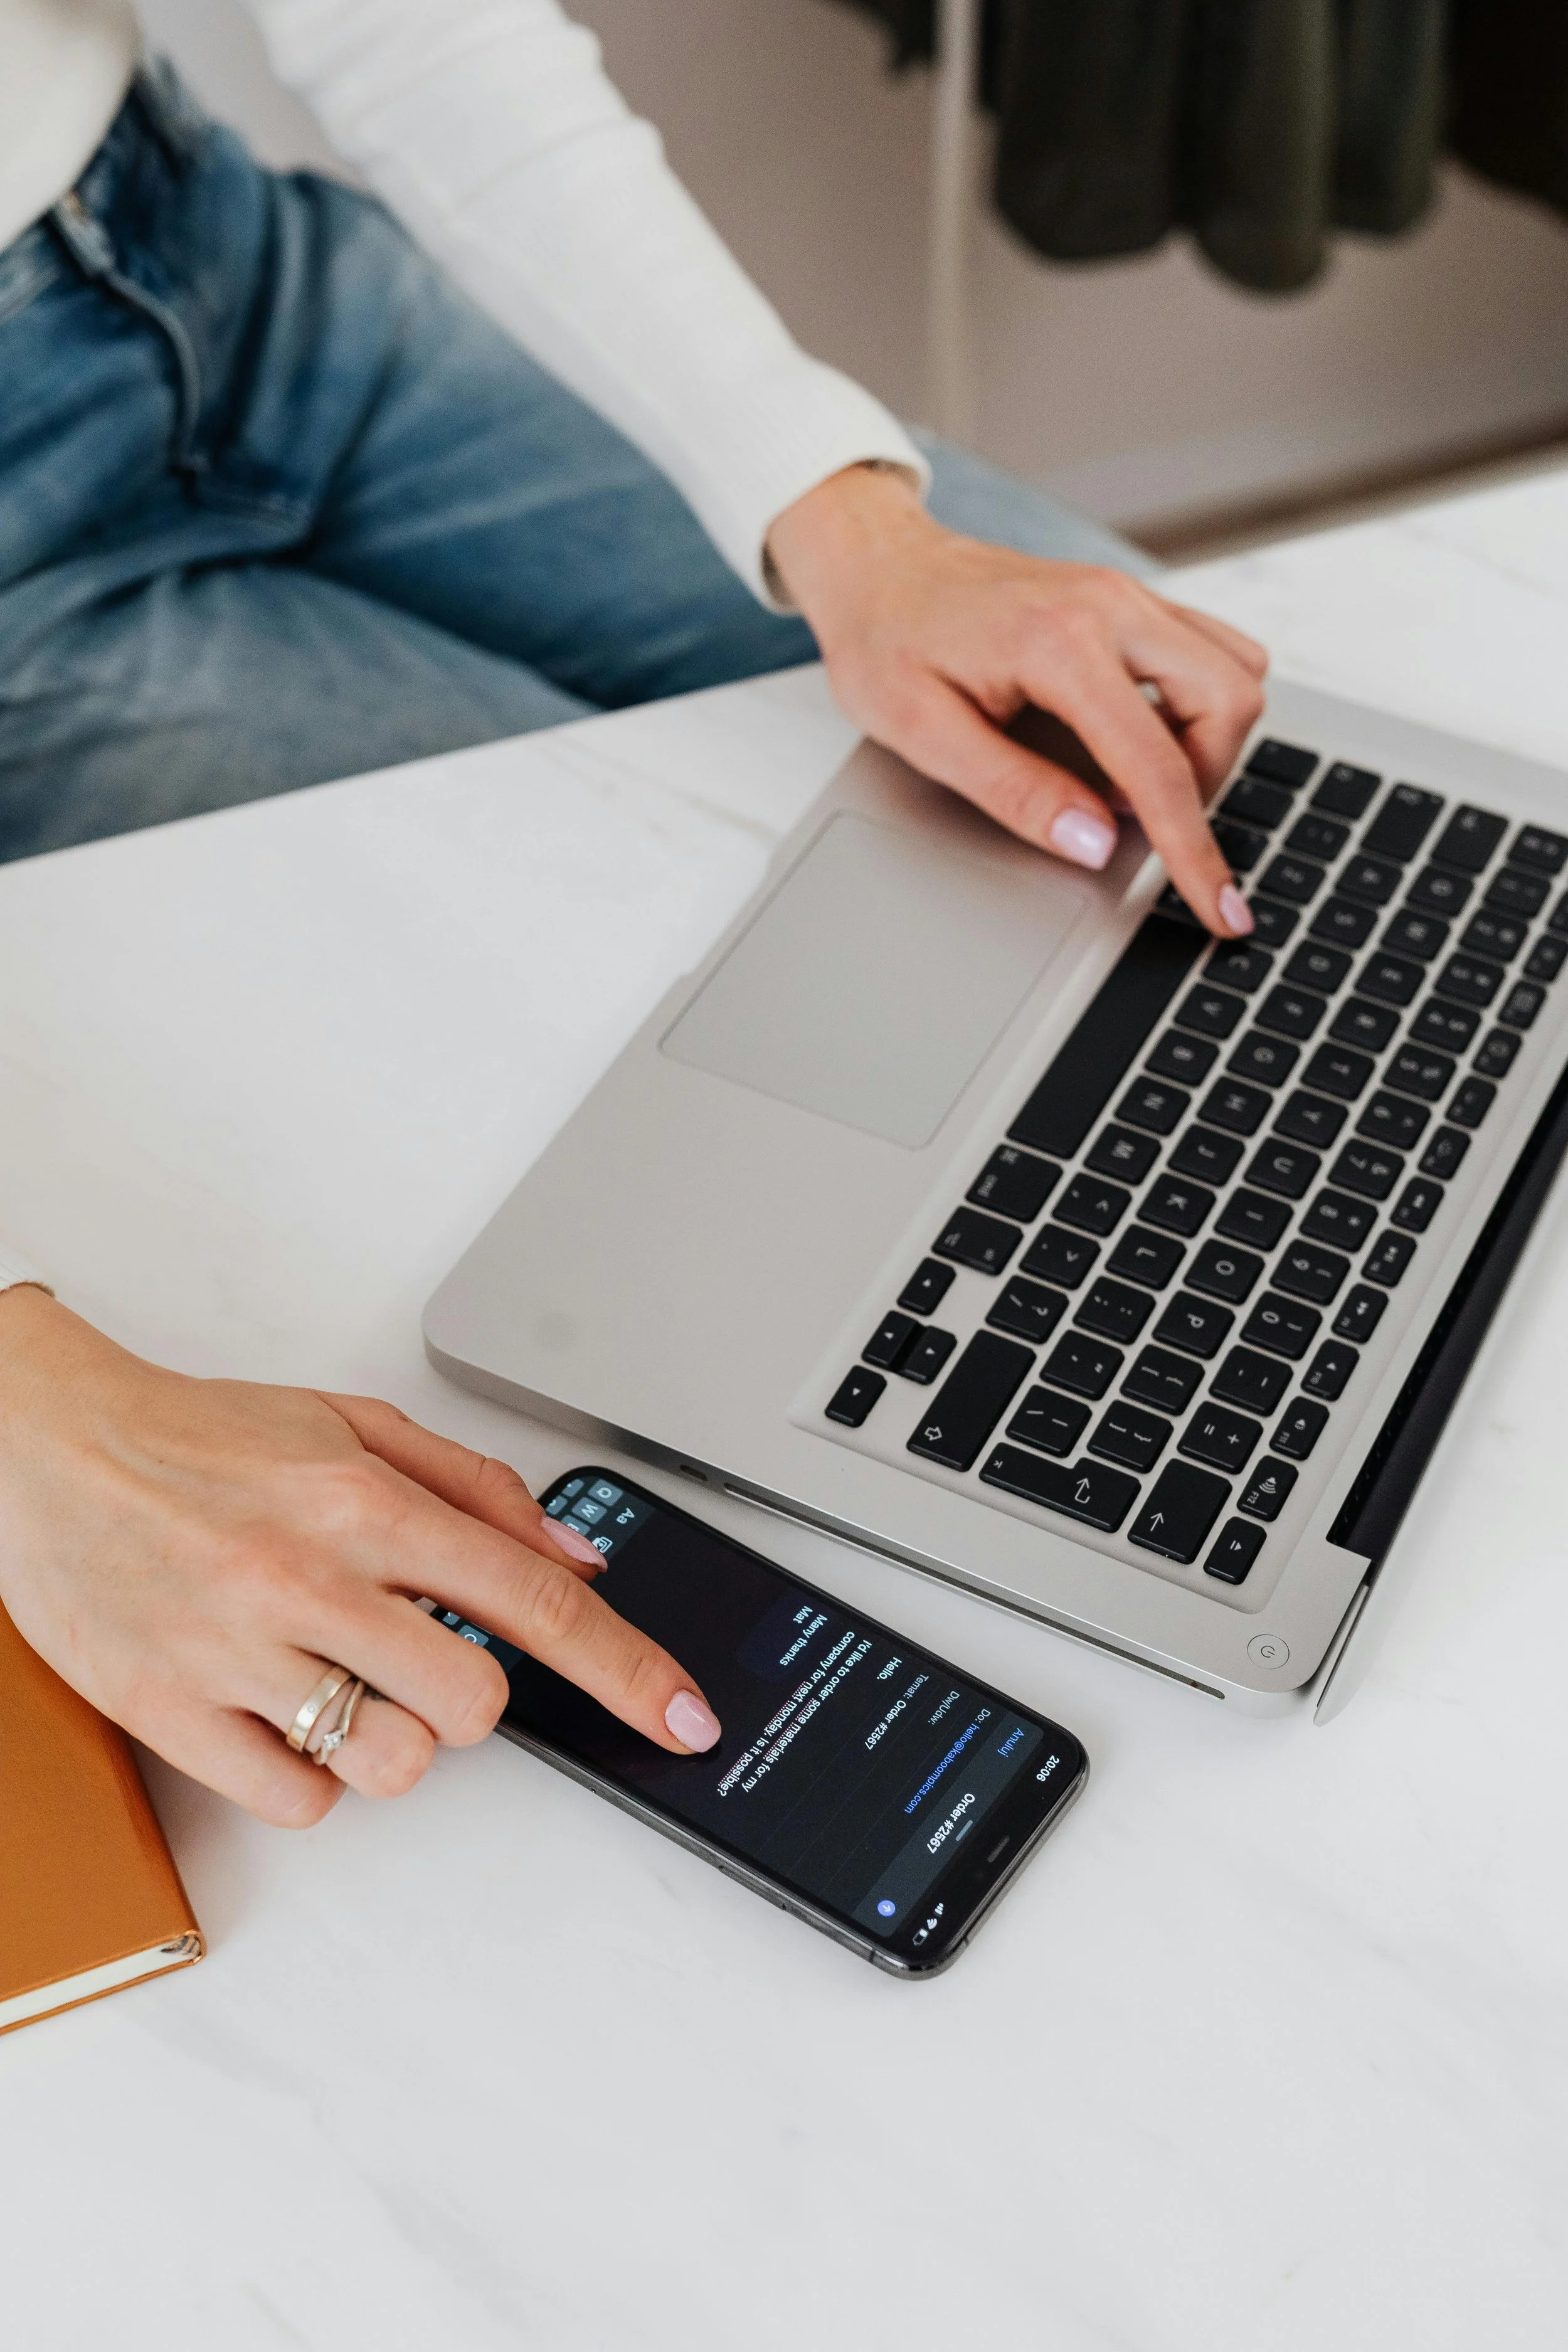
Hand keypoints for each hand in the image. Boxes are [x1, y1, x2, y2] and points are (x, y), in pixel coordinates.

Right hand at [0, 1289, 720, 1826]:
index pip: (534, 1600)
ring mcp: (238, 1652)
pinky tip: (279, 1713)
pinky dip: (310, 1775)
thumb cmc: (206, 1436)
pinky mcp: (170, 1714)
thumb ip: (477, 1490)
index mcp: (364, 1500)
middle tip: (415, 1653)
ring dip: (393, 1738)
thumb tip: (579, 1561)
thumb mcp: (354, 1425)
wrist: (48, 1443)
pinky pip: (301, 1801)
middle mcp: (309, 1576)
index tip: (684, 1719)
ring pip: (394, 1763)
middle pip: (476, 1704)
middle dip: (471, 1696)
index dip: (628, 1670)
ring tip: (336, 1678)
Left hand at [766, 465, 1268, 935]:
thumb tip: (1095, 844)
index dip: (1193, 850)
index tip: (1220, 908)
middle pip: (1229, 702)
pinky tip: (1135, 733)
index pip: (1156, 764)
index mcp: (1058, 644)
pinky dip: (1197, 704)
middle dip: (1203, 781)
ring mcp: (1128, 596)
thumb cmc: (887, 643)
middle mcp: (1111, 607)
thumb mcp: (923, 733)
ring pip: (1234, 672)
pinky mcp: (1131, 600)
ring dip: (1204, 741)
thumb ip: (1015, 792)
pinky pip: (1212, 649)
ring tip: (1123, 774)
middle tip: (1130, 814)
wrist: (879, 568)